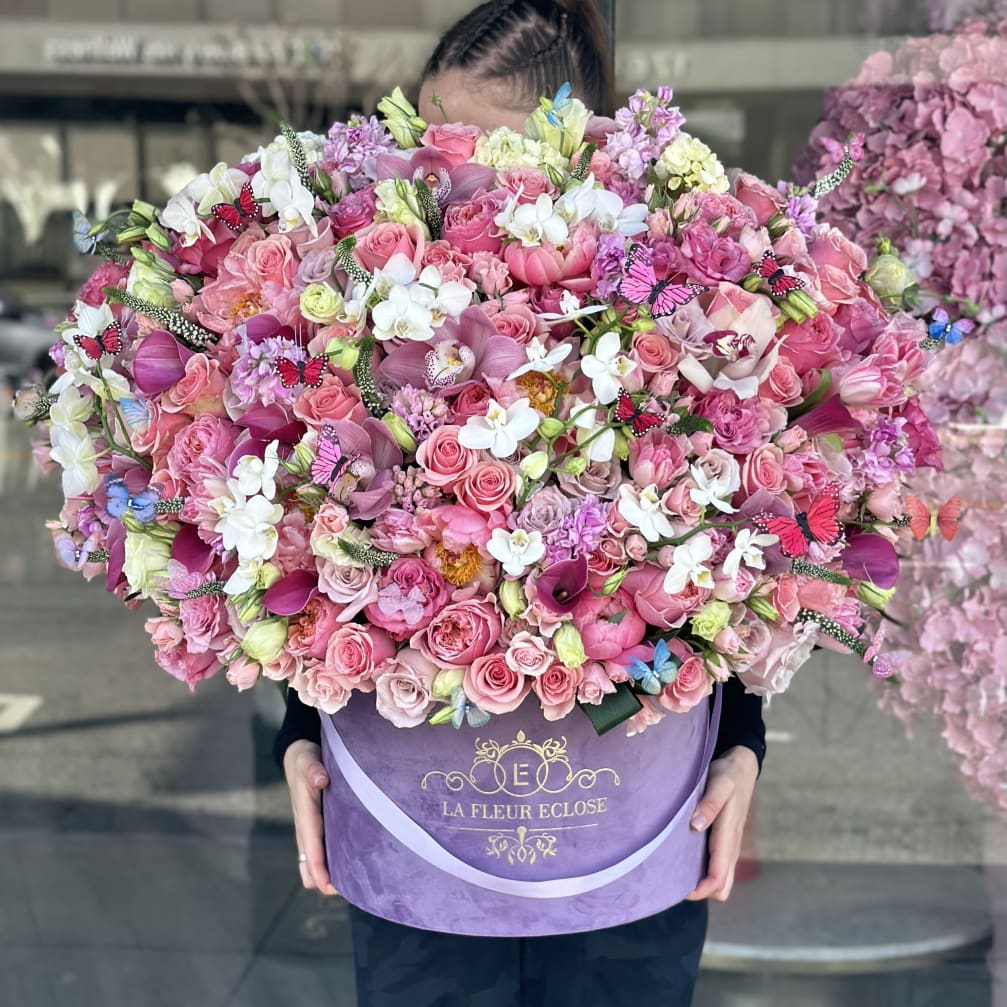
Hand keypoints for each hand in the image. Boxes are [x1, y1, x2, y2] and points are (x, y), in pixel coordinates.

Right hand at [283, 739, 338, 895]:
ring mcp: (310, 831)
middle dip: (324, 880)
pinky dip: (331, 864)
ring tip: (354, 883)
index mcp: (304, 814)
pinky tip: (351, 865)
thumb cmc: (305, 759)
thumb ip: (313, 769)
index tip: (329, 885)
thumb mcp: (307, 759)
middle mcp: (305, 829)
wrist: (299, 757)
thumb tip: (322, 779)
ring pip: (312, 865)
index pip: (310, 846)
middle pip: (308, 867)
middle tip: (350, 887)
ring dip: (327, 875)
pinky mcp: (317, 829)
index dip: (318, 868)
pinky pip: (321, 854)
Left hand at [684, 745, 758, 902]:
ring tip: (678, 873)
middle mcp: (731, 846)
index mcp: (728, 836)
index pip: (718, 877)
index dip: (700, 889)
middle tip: (675, 883)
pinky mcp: (726, 840)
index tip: (679, 890)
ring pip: (721, 878)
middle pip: (721, 886)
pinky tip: (686, 859)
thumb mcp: (720, 783)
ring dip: (703, 881)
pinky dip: (705, 870)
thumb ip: (710, 804)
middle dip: (701, 891)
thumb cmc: (729, 774)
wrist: (742, 766)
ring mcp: (730, 844)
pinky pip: (718, 865)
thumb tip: (696, 826)